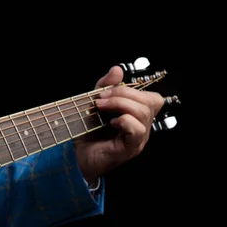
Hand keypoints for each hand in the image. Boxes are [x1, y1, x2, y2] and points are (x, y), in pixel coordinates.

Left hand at [74, 66, 164, 183]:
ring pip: (143, 113)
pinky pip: (137, 129)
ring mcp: (138, 139)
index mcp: (137, 117)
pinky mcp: (130, 149)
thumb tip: (117, 69)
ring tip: (101, 107)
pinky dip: (124, 120)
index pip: (152, 98)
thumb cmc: (86, 134)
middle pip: (149, 102)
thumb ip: (105, 86)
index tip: (107, 91)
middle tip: (101, 98)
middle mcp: (142, 128)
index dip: (133, 89)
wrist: (75, 156)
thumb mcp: (94, 103)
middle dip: (123, 93)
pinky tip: (110, 122)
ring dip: (120, 104)